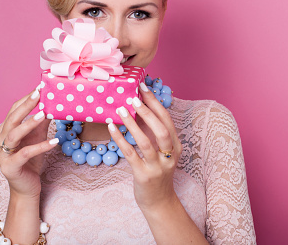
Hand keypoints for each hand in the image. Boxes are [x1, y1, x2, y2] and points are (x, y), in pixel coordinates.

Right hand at [0, 87, 57, 198]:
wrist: (27, 188)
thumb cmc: (31, 161)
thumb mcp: (38, 137)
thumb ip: (42, 122)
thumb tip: (53, 104)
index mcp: (6, 132)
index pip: (13, 111)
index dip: (26, 99)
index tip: (40, 88)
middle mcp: (1, 141)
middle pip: (12, 119)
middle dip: (26, 105)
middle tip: (39, 94)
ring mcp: (3, 154)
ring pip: (14, 135)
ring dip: (29, 123)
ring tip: (44, 114)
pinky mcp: (10, 167)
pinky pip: (25, 153)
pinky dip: (40, 146)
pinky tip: (54, 141)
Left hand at [110, 82, 181, 211]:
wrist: (159, 201)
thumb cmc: (157, 171)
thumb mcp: (160, 151)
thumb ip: (151, 132)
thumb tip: (137, 108)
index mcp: (176, 146)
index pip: (167, 119)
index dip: (155, 102)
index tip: (143, 87)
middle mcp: (169, 155)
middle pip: (161, 129)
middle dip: (147, 111)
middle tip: (133, 98)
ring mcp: (157, 167)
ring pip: (145, 142)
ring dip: (132, 124)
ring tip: (120, 110)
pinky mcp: (143, 175)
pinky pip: (130, 154)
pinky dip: (120, 139)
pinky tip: (112, 128)